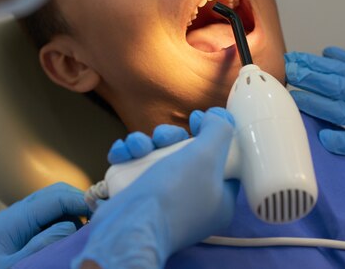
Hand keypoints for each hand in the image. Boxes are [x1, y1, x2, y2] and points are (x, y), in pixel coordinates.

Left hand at [0, 183, 89, 268]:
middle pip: (55, 192)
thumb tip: (70, 226)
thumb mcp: (17, 264)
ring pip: (52, 201)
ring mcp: (17, 216)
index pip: (54, 198)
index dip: (80, 200)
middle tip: (98, 216)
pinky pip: (46, 213)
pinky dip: (62, 217)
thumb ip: (42, 244)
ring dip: (71, 210)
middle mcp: (15, 211)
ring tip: (85, 228)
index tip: (101, 209)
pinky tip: (70, 232)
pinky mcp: (19, 225)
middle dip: (78, 200)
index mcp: (14, 219)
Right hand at [72, 107, 238, 268]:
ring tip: (136, 148)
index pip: (222, 159)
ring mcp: (163, 202)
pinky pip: (134, 168)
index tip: (197, 120)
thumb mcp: (208, 155)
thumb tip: (217, 116)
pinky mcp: (138, 200)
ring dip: (143, 143)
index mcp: (219, 199)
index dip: (211, 135)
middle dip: (169, 137)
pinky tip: (122, 153)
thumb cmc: (174, 195)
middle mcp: (193, 202)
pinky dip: (127, 156)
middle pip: (186, 154)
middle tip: (163, 138)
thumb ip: (219, 130)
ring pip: (157, 157)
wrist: (129, 229)